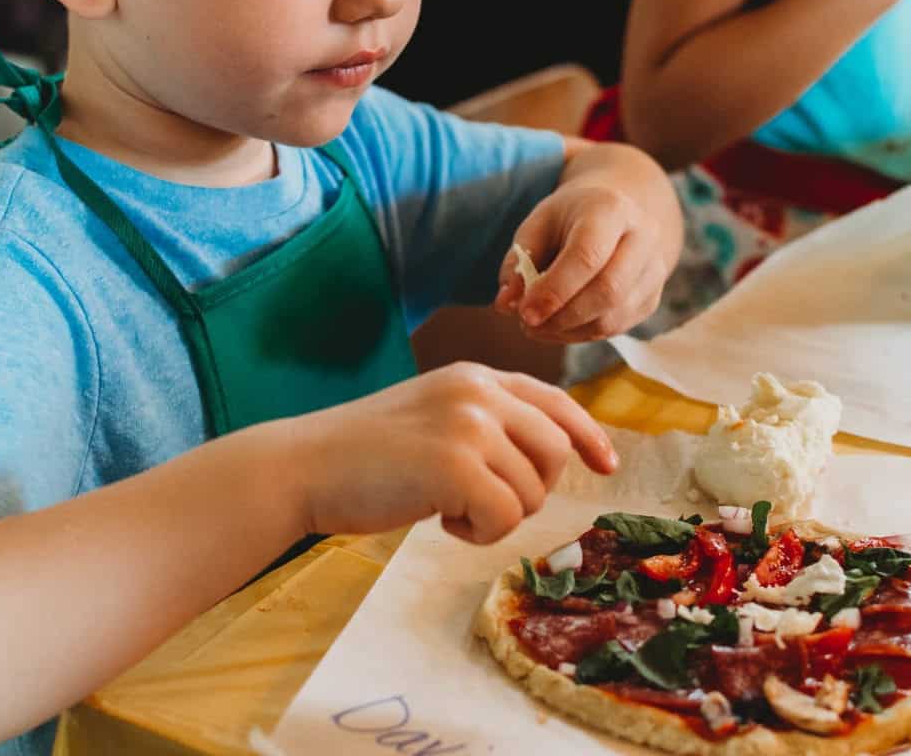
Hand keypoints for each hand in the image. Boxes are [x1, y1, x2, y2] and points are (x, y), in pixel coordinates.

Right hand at [301, 363, 618, 543]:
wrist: (304, 465)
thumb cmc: (364, 453)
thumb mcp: (434, 415)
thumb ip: (484, 422)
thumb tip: (546, 456)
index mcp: (476, 376)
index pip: (555, 401)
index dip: (588, 434)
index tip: (606, 464)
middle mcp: (479, 392)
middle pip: (556, 450)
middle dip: (533, 488)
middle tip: (483, 502)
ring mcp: (469, 425)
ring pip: (533, 491)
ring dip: (497, 516)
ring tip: (447, 508)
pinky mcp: (456, 466)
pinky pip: (505, 518)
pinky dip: (478, 533)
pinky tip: (438, 519)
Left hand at [494, 178, 670, 342]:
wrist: (614, 214)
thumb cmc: (569, 219)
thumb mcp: (537, 225)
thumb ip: (518, 262)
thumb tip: (505, 305)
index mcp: (610, 209)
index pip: (587, 255)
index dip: (555, 290)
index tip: (524, 313)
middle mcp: (643, 237)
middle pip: (609, 290)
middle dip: (562, 317)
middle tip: (528, 324)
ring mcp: (654, 269)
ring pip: (614, 317)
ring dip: (569, 331)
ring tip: (538, 326)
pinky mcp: (652, 297)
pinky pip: (617, 328)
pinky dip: (582, 334)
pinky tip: (559, 325)